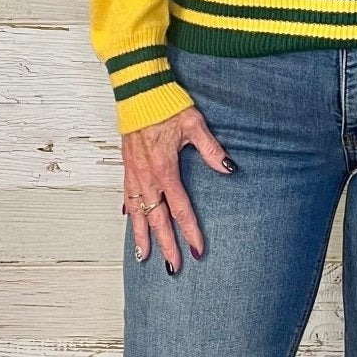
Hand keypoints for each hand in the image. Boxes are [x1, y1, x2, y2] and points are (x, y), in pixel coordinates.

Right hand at [122, 105, 235, 272]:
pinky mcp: (127, 165)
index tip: (197, 250)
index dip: (189, 231)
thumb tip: (229, 169)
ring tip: (144, 257)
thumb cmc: (166, 104)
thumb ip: (211, 150)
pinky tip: (130, 220)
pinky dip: (129, 211)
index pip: (180, 208)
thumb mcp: (194, 124)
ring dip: (141, 235)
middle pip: (157, 218)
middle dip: (165, 244)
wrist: (138, 89)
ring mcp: (134, 172)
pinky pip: (127, 195)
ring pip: (137, 212)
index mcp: (165, 168)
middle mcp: (147, 175)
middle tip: (173, 267)